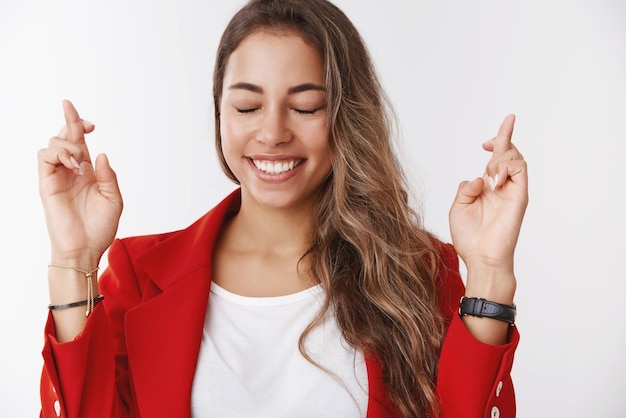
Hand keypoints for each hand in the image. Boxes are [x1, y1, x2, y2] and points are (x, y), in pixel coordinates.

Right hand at [38, 100, 122, 264]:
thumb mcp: (114, 199)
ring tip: (81, 163)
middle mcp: (71, 171)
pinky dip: (59, 154)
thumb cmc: (100, 228)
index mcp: (87, 172)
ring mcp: (57, 176)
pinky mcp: (47, 184)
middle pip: (64, 135)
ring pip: (53, 142)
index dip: (80, 125)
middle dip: (73, 122)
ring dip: (70, 144)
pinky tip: (74, 167)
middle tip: (89, 127)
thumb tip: (100, 154)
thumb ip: (108, 176)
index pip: (79, 141)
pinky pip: (44, 157)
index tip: (92, 124)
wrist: (85, 249)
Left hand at [449, 115, 527, 281]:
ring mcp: (513, 191)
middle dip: (504, 135)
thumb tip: (480, 177)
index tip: (486, 140)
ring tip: (490, 177)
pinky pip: (520, 169)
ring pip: (516, 157)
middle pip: (510, 152)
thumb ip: (466, 188)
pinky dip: (505, 167)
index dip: (496, 142)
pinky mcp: (520, 196)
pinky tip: (494, 181)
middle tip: (497, 131)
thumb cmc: (469, 237)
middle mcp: (503, 187)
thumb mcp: (458, 206)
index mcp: (488, 188)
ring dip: (501, 158)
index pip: (496, 159)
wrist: (481, 257)